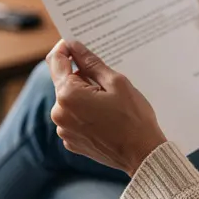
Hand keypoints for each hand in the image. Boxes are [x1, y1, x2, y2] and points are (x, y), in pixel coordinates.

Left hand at [46, 40, 166, 175]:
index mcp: (68, 95)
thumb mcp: (116, 82)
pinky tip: (105, 117)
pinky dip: (85, 113)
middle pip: (64, 82)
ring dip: (84, 96)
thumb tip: (74, 46)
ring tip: (110, 102)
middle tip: (107, 79)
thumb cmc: (133, 117)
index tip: (75, 44)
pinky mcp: (71, 141)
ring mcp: (64, 129)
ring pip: (69, 101)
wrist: (142, 154)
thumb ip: (90, 62)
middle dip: (81, 76)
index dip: (65, 48)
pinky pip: (73, 118)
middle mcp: (59, 113)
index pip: (56, 61)